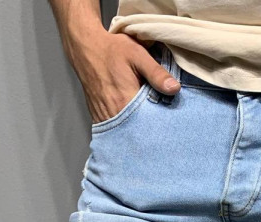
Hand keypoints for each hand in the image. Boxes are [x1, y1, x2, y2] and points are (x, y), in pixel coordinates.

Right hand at [63, 25, 180, 124]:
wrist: (86, 49)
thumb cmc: (112, 51)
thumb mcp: (138, 55)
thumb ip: (156, 73)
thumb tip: (175, 89)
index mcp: (126, 101)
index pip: (149, 124)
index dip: (160, 125)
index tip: (169, 125)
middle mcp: (114, 114)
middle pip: (138, 132)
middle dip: (150, 132)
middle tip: (161, 130)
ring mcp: (105, 119)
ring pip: (127, 134)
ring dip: (138, 132)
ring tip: (148, 127)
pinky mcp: (100, 119)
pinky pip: (116, 131)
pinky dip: (126, 130)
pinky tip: (134, 124)